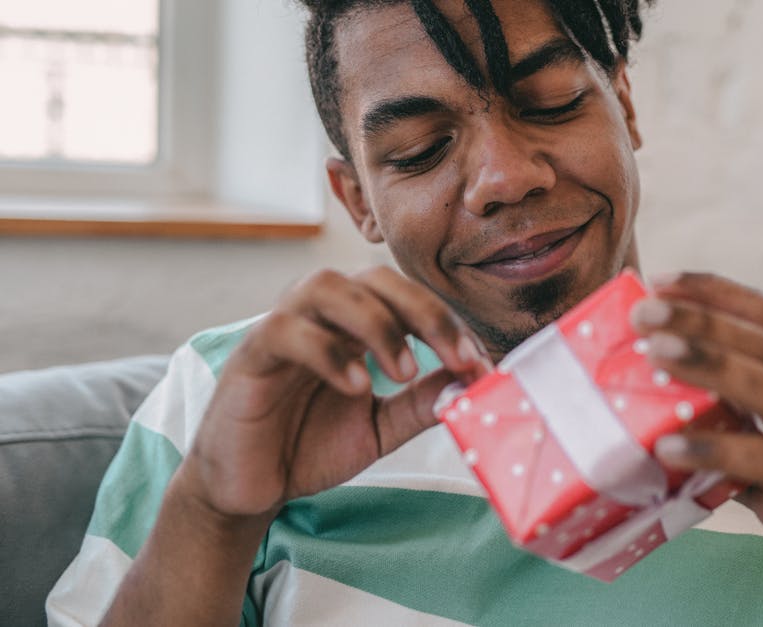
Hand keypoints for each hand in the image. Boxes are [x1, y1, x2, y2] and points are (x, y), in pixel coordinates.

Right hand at [178, 266, 491, 520]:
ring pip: (327, 286)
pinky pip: (286, 331)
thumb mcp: (381, 427)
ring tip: (404, 372)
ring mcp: (283, 327)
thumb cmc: (310, 445)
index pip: (408, 297)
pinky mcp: (249, 355)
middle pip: (375, 278)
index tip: (480, 364)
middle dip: (425, 312)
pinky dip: (329, 353)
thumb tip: (473, 380)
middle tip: (457, 358)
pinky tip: (359, 386)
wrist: (250, 487)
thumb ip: (422, 403)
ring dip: (376, 322)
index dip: (449, 323)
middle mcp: (320, 314)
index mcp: (354, 323)